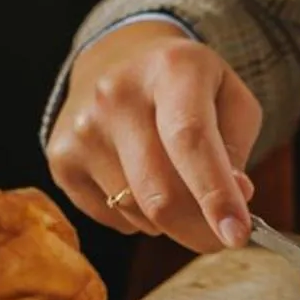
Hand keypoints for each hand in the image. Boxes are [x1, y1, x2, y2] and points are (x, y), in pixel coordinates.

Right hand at [46, 21, 261, 252]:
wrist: (116, 62)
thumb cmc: (186, 89)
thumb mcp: (231, 101)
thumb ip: (236, 151)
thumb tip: (235, 197)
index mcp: (172, 68)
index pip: (190, 139)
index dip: (216, 194)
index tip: (236, 235)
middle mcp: (118, 93)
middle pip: (161, 192)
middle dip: (199, 230)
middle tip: (220, 236)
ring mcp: (83, 128)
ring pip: (138, 213)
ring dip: (169, 221)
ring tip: (174, 184)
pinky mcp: (62, 158)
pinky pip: (112, 218)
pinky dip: (138, 218)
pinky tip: (140, 181)